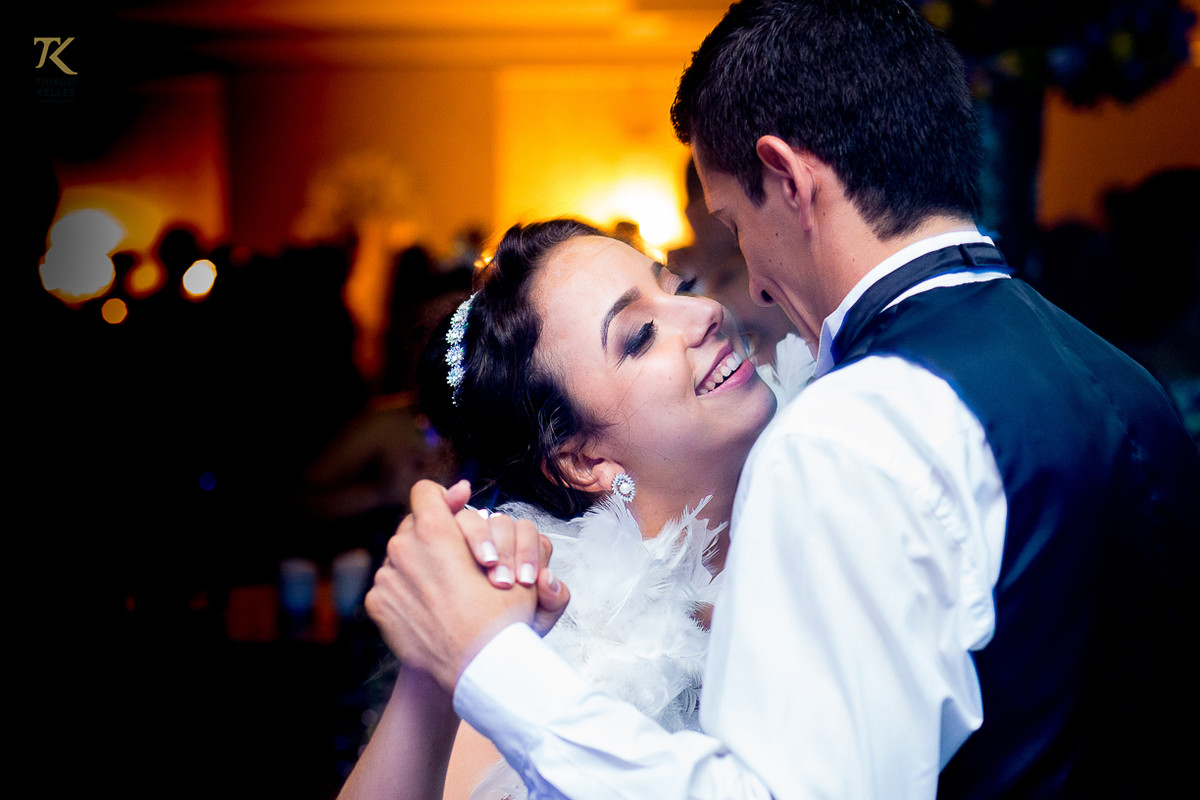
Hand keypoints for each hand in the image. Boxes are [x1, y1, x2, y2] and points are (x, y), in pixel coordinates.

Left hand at [365, 480, 566, 691]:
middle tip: (461, 561)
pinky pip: (391, 586)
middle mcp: (403, 547)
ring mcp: (386, 576)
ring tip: (449, 589)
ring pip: (402, 556)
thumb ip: (474, 516)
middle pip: (414, 525)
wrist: (480, 668)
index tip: (457, 511)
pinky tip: (432, 609)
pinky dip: (407, 592)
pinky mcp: (377, 603)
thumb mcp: (506, 556)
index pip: (427, 492)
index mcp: (435, 529)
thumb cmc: (500, 614)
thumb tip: (461, 488)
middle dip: (435, 537)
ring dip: (421, 565)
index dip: (444, 499)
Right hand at [451, 488, 570, 633]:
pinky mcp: (444, 538)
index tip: (525, 579)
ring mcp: (470, 537)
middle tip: (503, 580)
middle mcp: (499, 541)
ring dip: (480, 536)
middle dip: (506, 550)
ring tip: (485, 561)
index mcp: (525, 554)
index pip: (533, 538)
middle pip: (505, 525)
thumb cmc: (504, 631)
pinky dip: (450, 515)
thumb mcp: (533, 622)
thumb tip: (548, 578)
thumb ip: (552, 600)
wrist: (472, 648)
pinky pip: (447, 519)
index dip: (531, 554)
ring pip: (475, 519)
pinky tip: (451, 534)